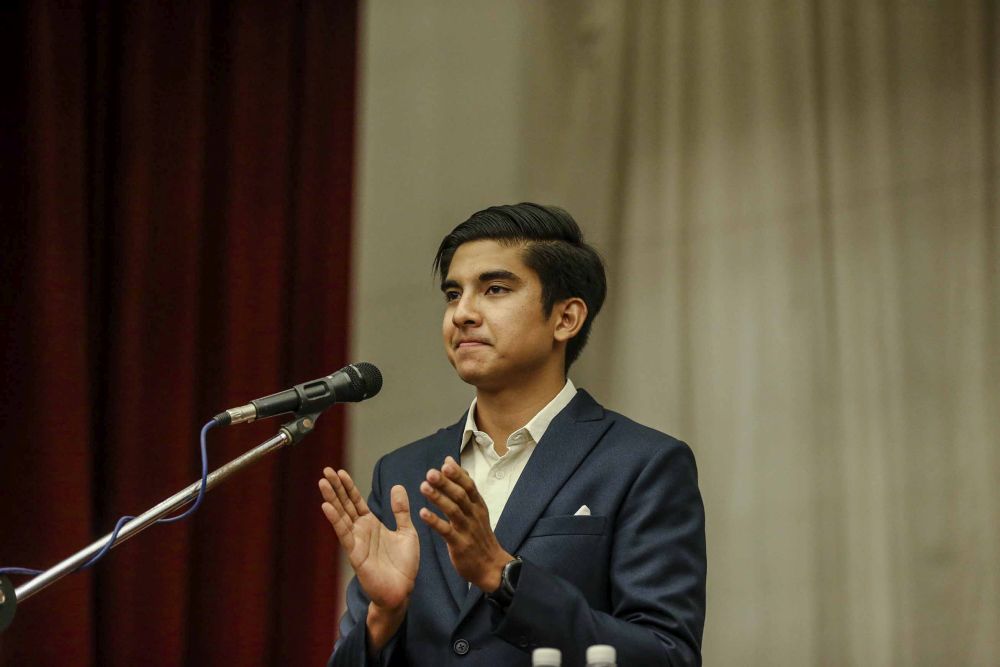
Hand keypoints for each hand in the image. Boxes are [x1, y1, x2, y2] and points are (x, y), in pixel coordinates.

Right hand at [318, 468, 418, 612]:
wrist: (402, 590)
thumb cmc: (404, 564)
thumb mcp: (407, 531)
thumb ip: (401, 510)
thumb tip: (397, 486)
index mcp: (372, 524)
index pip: (356, 501)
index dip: (348, 487)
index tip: (339, 472)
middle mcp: (361, 530)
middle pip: (345, 504)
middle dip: (336, 488)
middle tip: (326, 470)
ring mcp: (356, 541)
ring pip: (342, 515)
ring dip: (332, 499)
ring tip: (322, 483)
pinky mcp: (355, 553)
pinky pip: (344, 534)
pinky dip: (335, 520)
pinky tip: (327, 506)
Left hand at [418, 456, 512, 591]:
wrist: (491, 566)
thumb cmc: (479, 534)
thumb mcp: (476, 508)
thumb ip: (462, 485)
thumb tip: (449, 461)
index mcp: (478, 505)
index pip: (469, 486)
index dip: (458, 475)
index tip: (445, 464)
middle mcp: (474, 515)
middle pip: (461, 496)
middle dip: (446, 483)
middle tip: (431, 473)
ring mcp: (468, 530)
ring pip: (453, 511)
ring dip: (438, 498)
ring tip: (423, 487)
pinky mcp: (460, 545)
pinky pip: (447, 531)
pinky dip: (435, 522)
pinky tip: (423, 513)